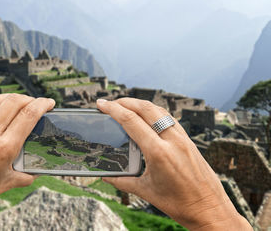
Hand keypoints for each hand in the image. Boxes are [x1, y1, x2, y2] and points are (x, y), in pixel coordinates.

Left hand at [0, 94, 54, 229]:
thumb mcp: (9, 183)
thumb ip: (28, 174)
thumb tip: (39, 169)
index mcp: (6, 147)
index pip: (29, 115)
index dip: (43, 104)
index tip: (49, 103)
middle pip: (15, 102)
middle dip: (30, 99)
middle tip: (35, 103)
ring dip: (11, 97)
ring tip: (17, 101)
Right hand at [97, 98, 251, 230]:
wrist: (209, 210)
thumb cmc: (180, 204)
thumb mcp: (145, 191)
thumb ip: (122, 181)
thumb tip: (105, 176)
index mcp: (158, 153)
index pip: (131, 121)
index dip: (113, 109)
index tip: (102, 103)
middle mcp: (172, 141)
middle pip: (145, 108)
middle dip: (125, 101)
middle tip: (111, 103)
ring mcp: (183, 139)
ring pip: (159, 110)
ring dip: (141, 104)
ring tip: (126, 106)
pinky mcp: (189, 141)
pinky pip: (169, 118)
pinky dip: (155, 112)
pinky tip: (147, 117)